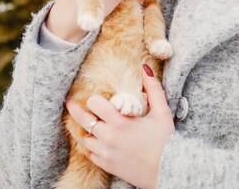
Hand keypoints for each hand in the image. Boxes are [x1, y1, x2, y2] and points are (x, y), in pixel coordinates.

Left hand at [66, 65, 174, 188]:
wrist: (168, 170)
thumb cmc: (166, 141)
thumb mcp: (162, 112)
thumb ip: (153, 89)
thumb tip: (145, 68)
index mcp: (120, 122)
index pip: (95, 104)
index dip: (94, 99)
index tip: (94, 98)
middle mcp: (109, 138)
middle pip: (83, 121)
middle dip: (75, 110)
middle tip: (69, 103)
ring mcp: (106, 153)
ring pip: (83, 140)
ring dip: (80, 130)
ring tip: (77, 123)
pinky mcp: (108, 166)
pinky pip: (90, 155)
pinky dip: (88, 147)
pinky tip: (91, 142)